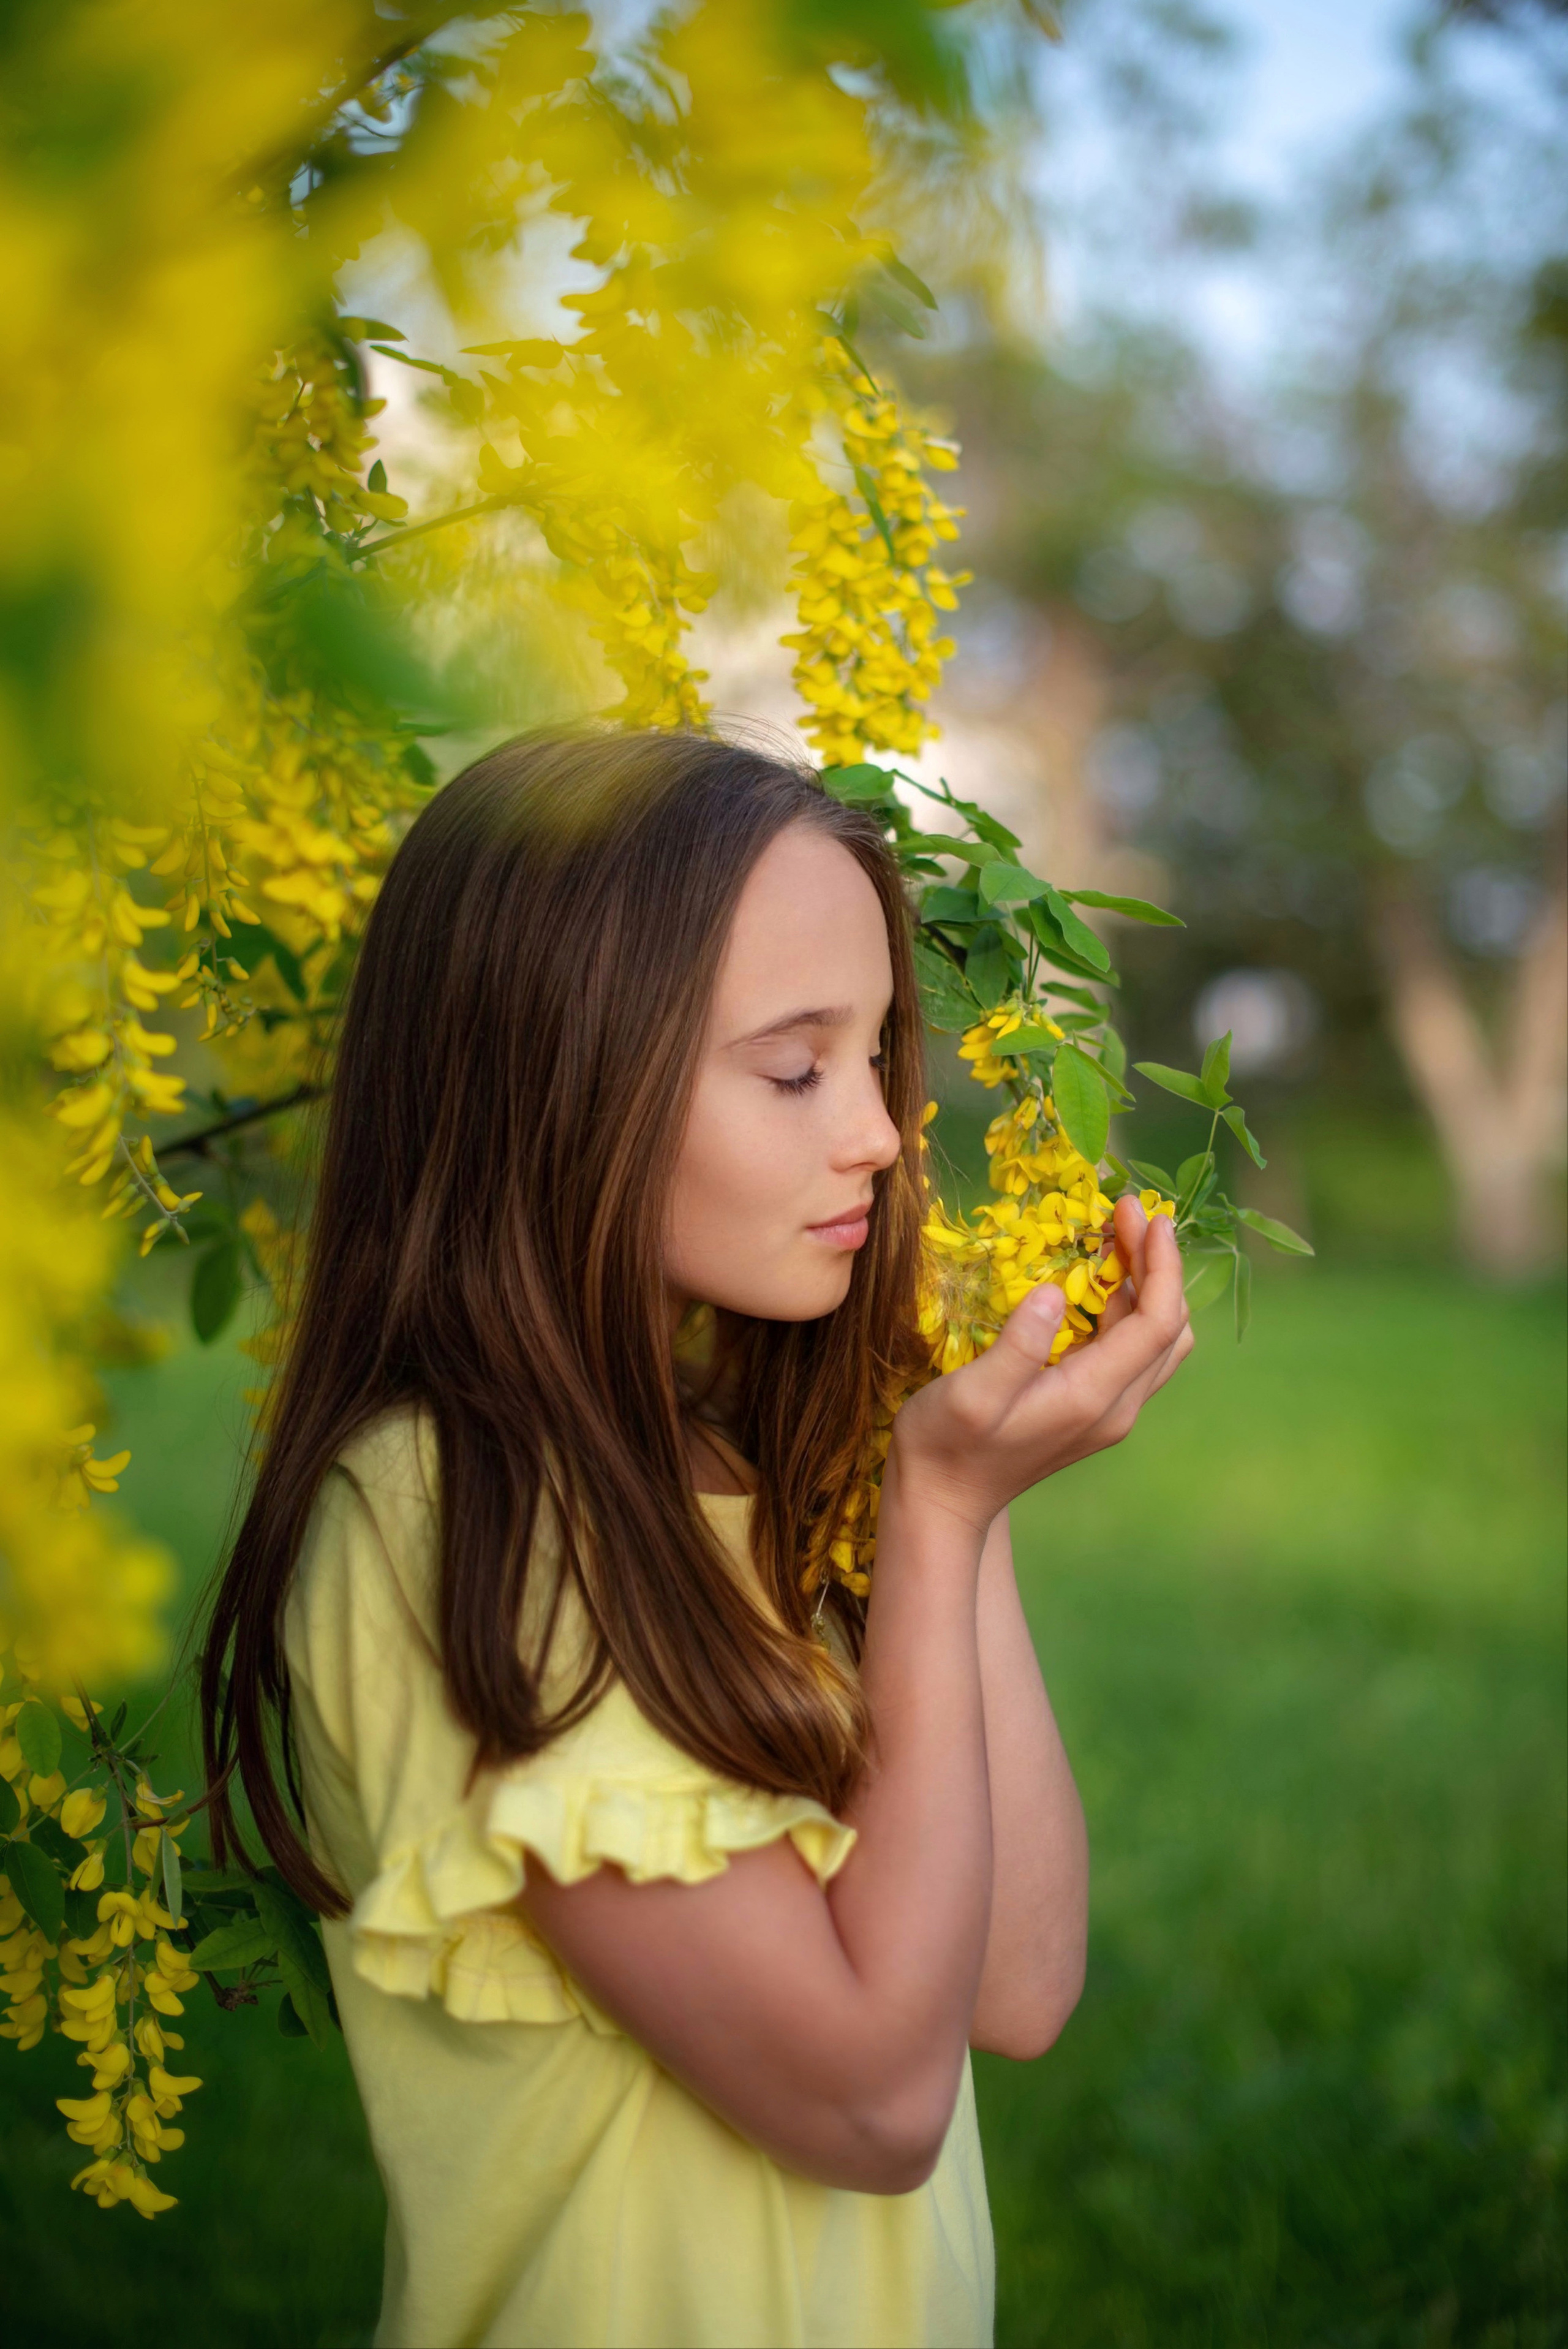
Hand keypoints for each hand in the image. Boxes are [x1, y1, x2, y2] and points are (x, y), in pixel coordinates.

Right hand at [888, 1198, 1192, 1537]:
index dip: (1162, 1266)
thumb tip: (1052, 1292)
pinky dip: (1131, 1307)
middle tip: (1124, 1213)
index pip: (1157, 1324)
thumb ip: (1017, 1347)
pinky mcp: (1096, 1409)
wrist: (945, 1500)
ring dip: (1148, 1284)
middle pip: (1168, 1328)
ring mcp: (1110, 1411)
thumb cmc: (947, 1444)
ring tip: (1117, 1236)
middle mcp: (1116, 1407)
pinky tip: (1100, 1279)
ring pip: (1158, 1340)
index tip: (1146, 1215)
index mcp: (1093, 1397)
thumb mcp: (970, 1394)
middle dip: (1158, 1264)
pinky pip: (1134, 1351)